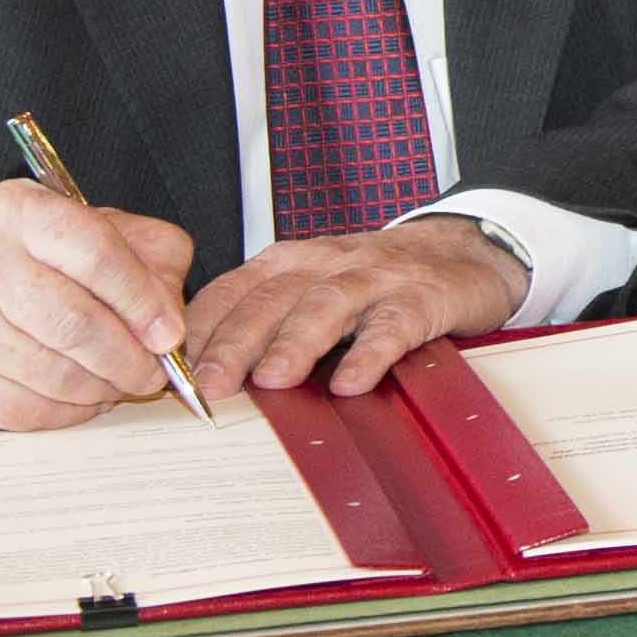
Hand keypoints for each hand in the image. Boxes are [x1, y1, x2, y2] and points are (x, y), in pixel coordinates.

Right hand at [0, 178, 192, 427]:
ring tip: (119, 383)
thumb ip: (149, 259)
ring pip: (54, 374)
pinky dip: (69, 412)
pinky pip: (29, 410)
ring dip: (102, 389)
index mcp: (20, 211)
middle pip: (73, 323)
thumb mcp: (96, 233)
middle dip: (127, 358)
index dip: (142, 300)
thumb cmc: (35, 265)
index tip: (170, 334)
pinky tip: (80, 397)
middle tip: (153, 373)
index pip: (95, 253)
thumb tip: (169, 323)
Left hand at [182, 214, 534, 399]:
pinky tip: (351, 382)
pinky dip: (369, 353)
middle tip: (209, 385)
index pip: (231, 291)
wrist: (463, 251)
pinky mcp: (421, 298)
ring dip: (294, 343)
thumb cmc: (375, 280)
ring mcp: (373, 278)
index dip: (200, 331)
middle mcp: (324, 263)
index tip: (172, 372)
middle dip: (235, 343)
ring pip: (324, 306)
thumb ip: (266, 320)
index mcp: (288, 262)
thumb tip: (204, 377)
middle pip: (269, 299)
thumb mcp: (313, 288)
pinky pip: (391, 325)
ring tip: (271, 380)